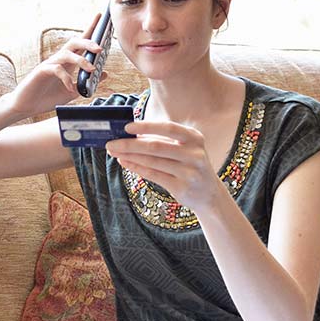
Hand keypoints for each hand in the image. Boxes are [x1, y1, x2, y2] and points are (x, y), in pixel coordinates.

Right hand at [6, 14, 107, 116]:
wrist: (27, 106)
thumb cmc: (48, 97)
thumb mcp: (74, 91)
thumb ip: (88, 82)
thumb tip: (105, 73)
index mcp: (68, 63)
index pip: (80, 42)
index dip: (90, 29)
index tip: (100, 16)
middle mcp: (59, 60)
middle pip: (74, 43)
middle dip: (88, 43)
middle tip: (100, 48)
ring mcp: (49, 64)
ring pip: (66, 54)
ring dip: (81, 60)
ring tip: (92, 69)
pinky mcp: (41, 72)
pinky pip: (56, 70)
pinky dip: (66, 79)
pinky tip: (71, 88)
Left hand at [106, 120, 222, 211]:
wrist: (208, 194)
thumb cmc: (189, 166)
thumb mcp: (184, 149)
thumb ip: (163, 141)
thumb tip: (130, 134)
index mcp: (194, 137)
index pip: (168, 128)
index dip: (147, 126)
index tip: (126, 127)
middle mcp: (194, 153)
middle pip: (156, 146)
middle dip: (130, 144)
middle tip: (111, 143)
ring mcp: (189, 171)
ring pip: (152, 161)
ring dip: (130, 156)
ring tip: (115, 152)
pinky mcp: (182, 187)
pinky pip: (153, 175)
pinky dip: (137, 168)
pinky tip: (125, 162)